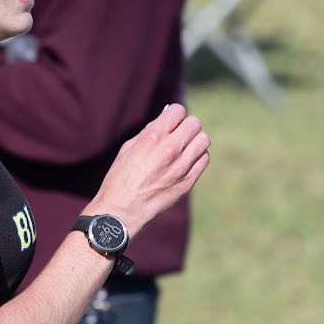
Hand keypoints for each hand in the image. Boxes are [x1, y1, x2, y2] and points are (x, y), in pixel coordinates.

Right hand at [90, 103, 209, 235]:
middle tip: (179, 134)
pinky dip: (198, 157)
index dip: (174, 114)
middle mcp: (169, 149)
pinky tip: (188, 161)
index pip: (178, 110)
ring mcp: (180, 167)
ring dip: (195, 140)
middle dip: (187, 125)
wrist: (120, 212)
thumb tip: (164, 121)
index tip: (171, 122)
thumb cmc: (119, 179)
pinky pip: (204, 160)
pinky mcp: (187, 183)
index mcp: (152, 137)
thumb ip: (148, 133)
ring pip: (203, 140)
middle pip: (194, 123)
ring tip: (185, 147)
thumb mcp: (128, 149)